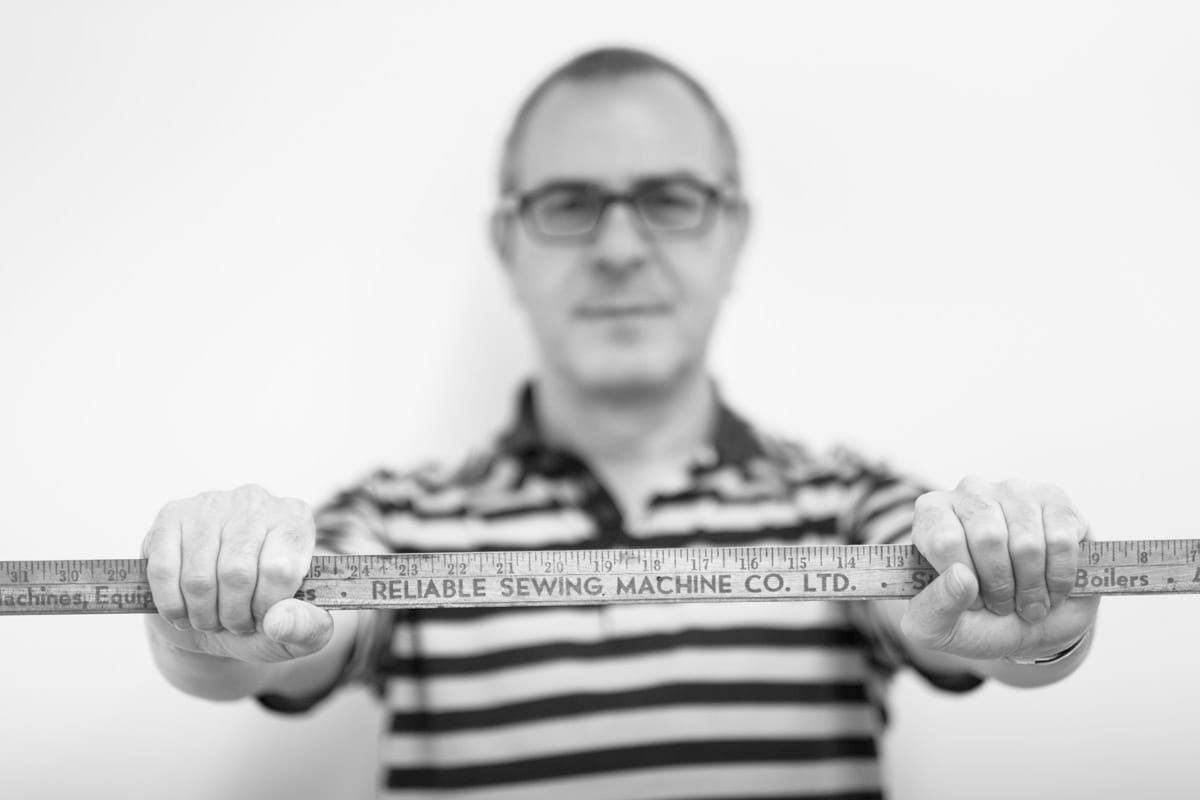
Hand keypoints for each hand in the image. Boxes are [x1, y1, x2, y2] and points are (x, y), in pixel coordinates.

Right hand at [142, 484, 332, 661]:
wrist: (218, 609)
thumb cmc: (265, 613)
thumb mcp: (300, 629)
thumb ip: (308, 629)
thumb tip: (278, 622)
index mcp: (295, 519)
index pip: (279, 569)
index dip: (266, 606)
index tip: (263, 618)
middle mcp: (254, 501)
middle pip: (236, 573)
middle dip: (233, 615)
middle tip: (235, 623)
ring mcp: (210, 504)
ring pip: (198, 577)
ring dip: (202, 614)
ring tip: (212, 618)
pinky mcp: (170, 516)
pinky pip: (163, 571)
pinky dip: (172, 605)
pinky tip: (184, 610)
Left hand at [901, 476, 1099, 660]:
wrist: (1028, 624)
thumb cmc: (974, 619)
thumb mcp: (937, 629)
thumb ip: (934, 608)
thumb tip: (962, 577)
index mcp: (932, 514)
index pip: (944, 540)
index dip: (963, 582)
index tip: (972, 601)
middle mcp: (970, 493)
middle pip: (988, 536)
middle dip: (1001, 586)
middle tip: (1005, 606)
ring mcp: (1015, 491)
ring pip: (1027, 542)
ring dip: (1032, 587)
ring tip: (1029, 601)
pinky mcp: (1056, 500)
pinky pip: (1061, 539)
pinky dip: (1060, 577)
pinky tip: (1053, 588)